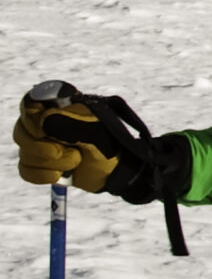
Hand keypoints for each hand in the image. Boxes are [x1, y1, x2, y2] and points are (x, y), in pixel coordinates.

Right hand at [15, 85, 189, 206]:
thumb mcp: (95, 132)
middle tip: (71, 153)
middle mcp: (49, 122)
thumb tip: (41, 120)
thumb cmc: (112, 146)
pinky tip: (61, 175)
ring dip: (49, 162)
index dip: (31, 118)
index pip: (30, 103)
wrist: (120, 171)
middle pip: (23, 130)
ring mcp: (45, 143)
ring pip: (25, 151)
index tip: (44, 131)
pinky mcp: (44, 164)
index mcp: (62, 106)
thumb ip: (69, 124)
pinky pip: (26, 169)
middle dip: (43, 146)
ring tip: (76, 162)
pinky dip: (41, 175)